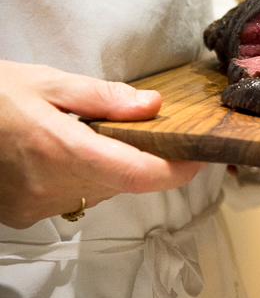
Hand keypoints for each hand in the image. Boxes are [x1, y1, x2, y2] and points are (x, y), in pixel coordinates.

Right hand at [0, 61, 207, 229]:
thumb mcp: (46, 82)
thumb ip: (103, 98)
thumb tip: (151, 106)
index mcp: (62, 152)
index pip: (140, 175)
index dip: (178, 170)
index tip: (199, 157)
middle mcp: (51, 188)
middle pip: (122, 184)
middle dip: (138, 159)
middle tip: (138, 128)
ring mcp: (35, 208)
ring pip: (96, 193)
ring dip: (104, 168)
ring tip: (81, 134)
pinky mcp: (22, 216)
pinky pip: (68, 199)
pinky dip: (75, 178)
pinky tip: (54, 153)